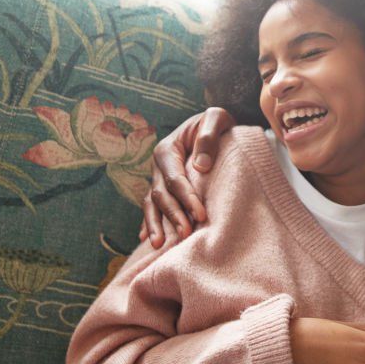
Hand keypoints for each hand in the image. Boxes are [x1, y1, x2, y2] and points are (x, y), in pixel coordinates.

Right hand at [139, 107, 235, 245]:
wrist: (212, 125)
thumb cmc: (216, 122)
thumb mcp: (216, 118)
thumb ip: (208, 136)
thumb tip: (201, 166)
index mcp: (168, 149)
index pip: (175, 179)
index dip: (187, 198)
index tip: (202, 214)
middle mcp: (158, 165)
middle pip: (161, 195)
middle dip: (173, 216)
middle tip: (186, 234)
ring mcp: (158, 177)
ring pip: (152, 204)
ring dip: (156, 225)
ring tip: (160, 245)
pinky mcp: (163, 187)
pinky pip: (152, 207)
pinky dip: (149, 223)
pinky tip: (148, 240)